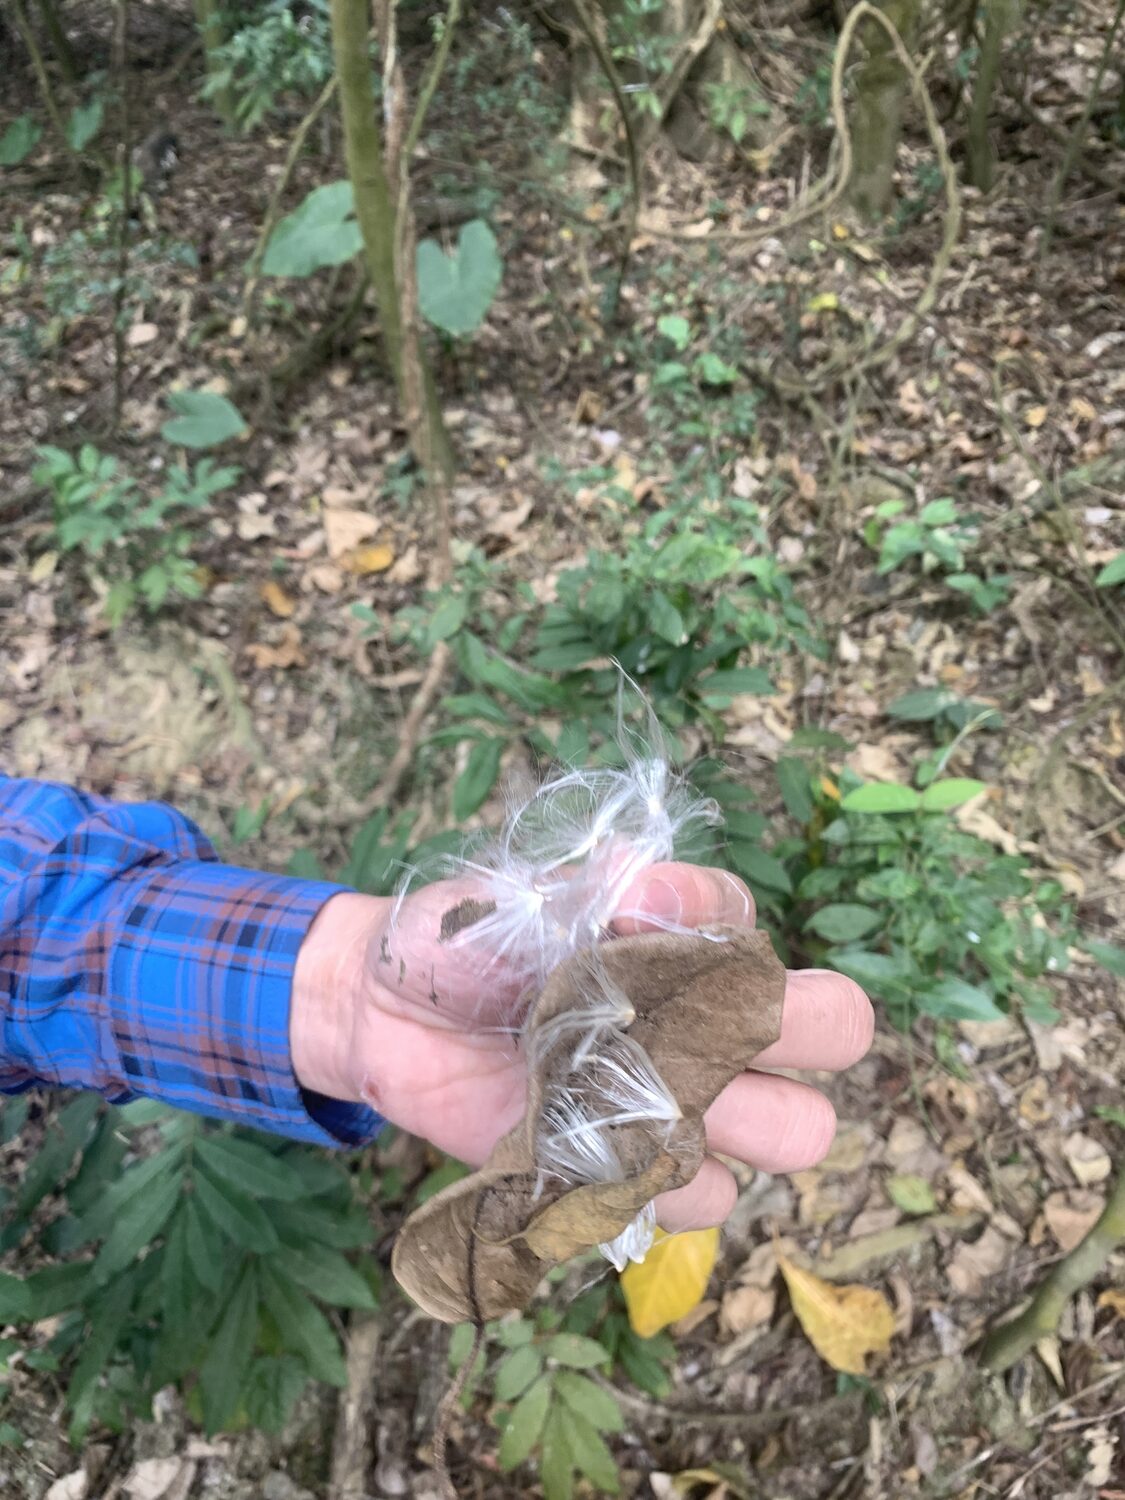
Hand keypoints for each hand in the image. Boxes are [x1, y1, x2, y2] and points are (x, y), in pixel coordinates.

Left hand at [291, 864, 873, 1231]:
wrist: (389, 1012)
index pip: (765, 930)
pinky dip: (654, 1177)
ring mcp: (682, 1106)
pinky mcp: (632, 1172)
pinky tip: (586, 1143)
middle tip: (694, 1026)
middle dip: (794, 1034)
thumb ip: (602, 886)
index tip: (626, 915)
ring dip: (726, 1116)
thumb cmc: (474, 938)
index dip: (719, 932)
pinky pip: (697, 1199)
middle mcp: (712, 1027)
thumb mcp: (531, 892)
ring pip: (790, 1135)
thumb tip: (653, 898)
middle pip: (834, 1036)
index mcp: (699, 948)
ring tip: (628, 1087)